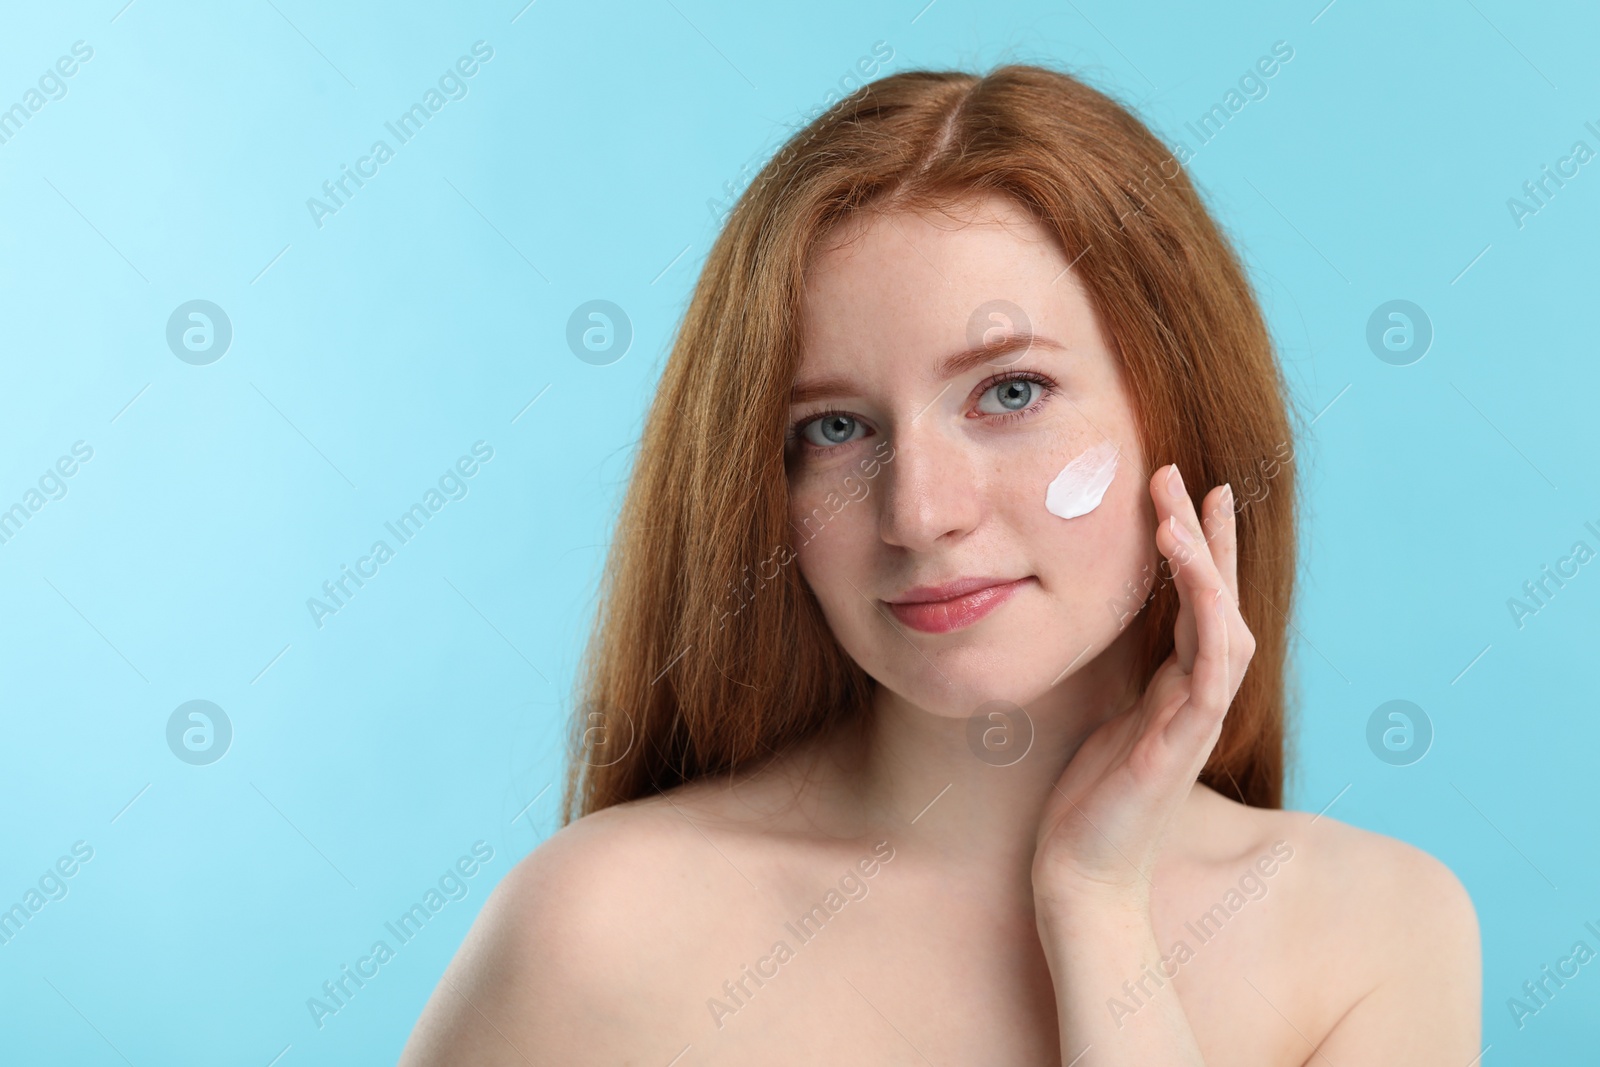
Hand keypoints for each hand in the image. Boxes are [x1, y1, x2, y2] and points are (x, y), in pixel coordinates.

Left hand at [1032, 463, 1255, 911]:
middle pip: (1218, 601)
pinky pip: (1211, 661)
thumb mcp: (1101, 722)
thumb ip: (1119, 684)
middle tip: (1190, 476)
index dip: (1195, 550)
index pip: (1195, 605)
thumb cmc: (1087, 806)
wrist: (1084, 876)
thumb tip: (1099, 640)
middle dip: (1208, 537)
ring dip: (1209, 559)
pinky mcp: (1186, 738)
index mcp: (1174, 691)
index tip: (1181, 494)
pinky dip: (1206, 608)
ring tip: (1187, 502)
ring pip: (1223, 621)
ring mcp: (1196, 717)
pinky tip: (1189, 565)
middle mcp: (1195, 697)